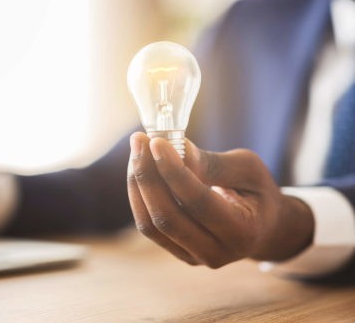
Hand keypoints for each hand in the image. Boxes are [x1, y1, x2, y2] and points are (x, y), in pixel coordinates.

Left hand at [127, 132, 314, 267]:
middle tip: (139, 141)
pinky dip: (138, 196)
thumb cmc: (256, 192)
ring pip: (151, 224)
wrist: (263, 226)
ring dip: (138, 184)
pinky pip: (148, 227)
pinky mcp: (177, 253)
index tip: (156, 141)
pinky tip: (139, 169)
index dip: (173, 171)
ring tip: (137, 150)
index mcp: (243, 233)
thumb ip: (212, 163)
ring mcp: (194, 258)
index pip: (198, 202)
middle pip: (168, 217)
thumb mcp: (248, 170)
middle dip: (148, 176)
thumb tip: (176, 148)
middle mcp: (217, 254)